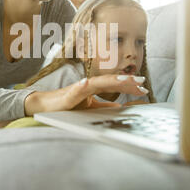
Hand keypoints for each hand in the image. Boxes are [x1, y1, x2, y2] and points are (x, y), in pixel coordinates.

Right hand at [24, 74, 147, 114]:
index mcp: (94, 88)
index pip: (115, 85)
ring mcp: (78, 89)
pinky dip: (81, 86)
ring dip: (110, 81)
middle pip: (110, 81)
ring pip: (97, 83)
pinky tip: (86, 83)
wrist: (45, 106)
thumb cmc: (67, 105)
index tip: (143, 88)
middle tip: (142, 82)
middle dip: (126, 82)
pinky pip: (75, 90)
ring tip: (124, 80)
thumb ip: (105, 107)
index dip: (129, 86)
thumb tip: (122, 108)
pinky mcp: (67, 96)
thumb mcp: (91, 107)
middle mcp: (88, 85)